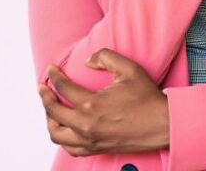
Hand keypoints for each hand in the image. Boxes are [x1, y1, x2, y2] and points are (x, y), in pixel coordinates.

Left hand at [38, 48, 169, 155]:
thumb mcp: (129, 69)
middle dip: (45, 96)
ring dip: (49, 119)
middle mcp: (86, 125)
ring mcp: (90, 140)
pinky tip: (64, 128)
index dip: (54, 76)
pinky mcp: (96, 149)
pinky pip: (69, 148)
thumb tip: (87, 60)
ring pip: (56, 133)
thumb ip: (105, 57)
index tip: (51, 69)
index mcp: (92, 104)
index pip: (63, 88)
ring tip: (50, 109)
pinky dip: (62, 138)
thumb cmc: (147, 98)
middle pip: (52, 111)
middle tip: (43, 88)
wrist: (162, 124)